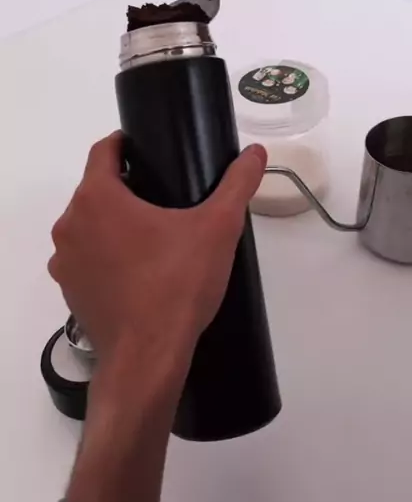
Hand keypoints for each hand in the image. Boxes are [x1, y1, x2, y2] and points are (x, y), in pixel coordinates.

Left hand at [48, 133, 265, 365]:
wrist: (148, 357)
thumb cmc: (177, 284)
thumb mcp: (217, 228)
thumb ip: (237, 184)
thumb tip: (256, 153)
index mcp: (96, 198)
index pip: (104, 151)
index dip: (126, 144)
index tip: (149, 150)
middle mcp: (70, 224)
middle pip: (96, 189)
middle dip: (126, 187)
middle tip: (166, 197)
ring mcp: (65, 261)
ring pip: (89, 225)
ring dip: (114, 223)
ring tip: (155, 235)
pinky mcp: (69, 290)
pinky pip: (87, 259)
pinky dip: (106, 256)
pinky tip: (139, 270)